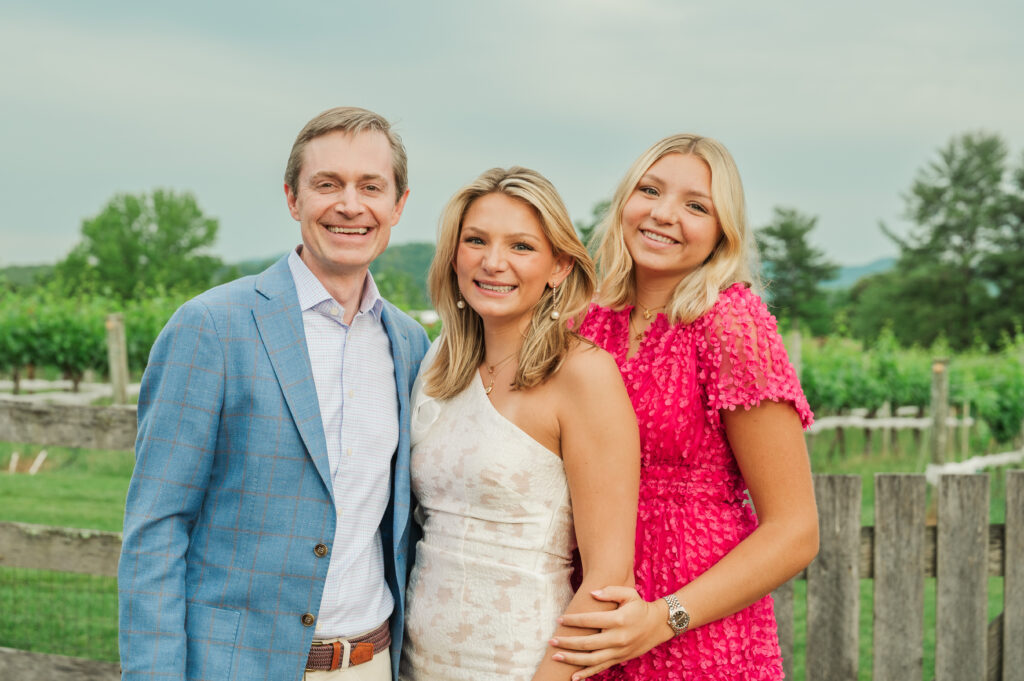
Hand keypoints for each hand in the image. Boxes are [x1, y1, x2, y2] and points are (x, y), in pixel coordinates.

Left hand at [549, 586, 672, 679]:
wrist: (657, 625)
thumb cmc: (639, 606)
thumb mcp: (629, 593)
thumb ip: (610, 591)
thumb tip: (592, 593)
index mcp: (618, 620)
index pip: (590, 621)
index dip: (573, 620)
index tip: (559, 619)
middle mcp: (618, 638)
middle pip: (588, 643)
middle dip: (567, 643)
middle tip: (551, 641)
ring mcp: (619, 651)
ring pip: (592, 659)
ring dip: (572, 660)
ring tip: (556, 657)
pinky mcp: (619, 659)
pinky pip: (601, 668)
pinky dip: (586, 673)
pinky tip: (573, 677)